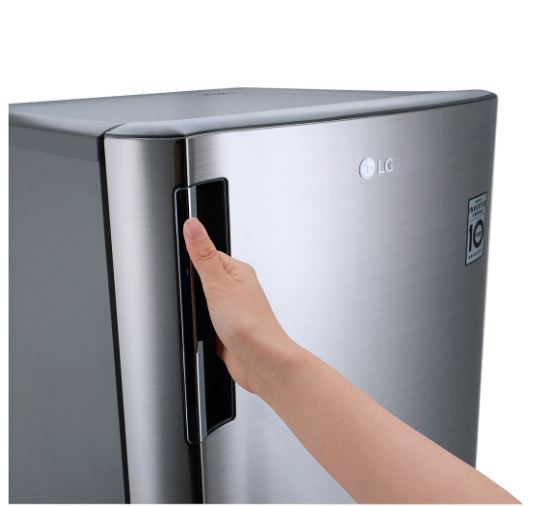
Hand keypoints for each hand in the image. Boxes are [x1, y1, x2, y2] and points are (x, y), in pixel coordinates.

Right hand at [183, 218, 296, 395]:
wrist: (263, 363)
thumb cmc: (251, 325)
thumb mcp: (219, 285)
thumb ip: (203, 256)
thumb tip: (193, 225)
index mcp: (237, 272)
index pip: (206, 253)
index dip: (190, 256)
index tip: (179, 261)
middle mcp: (235, 289)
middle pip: (202, 278)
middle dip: (190, 285)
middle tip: (186, 291)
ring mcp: (230, 310)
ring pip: (202, 301)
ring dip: (195, 308)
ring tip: (193, 311)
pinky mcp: (224, 329)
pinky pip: (204, 321)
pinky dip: (198, 325)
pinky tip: (198, 328)